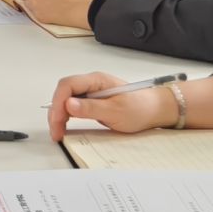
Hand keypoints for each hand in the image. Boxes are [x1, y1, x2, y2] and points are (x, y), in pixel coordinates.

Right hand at [47, 72, 178, 142]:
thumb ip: (90, 108)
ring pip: (67, 99)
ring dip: (59, 114)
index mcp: (96, 80)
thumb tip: (68, 104)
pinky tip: (66, 126)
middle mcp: (91, 83)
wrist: (156, 111)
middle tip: (56, 131)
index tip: (57, 121)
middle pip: (64, 92)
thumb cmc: (140, 109)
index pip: (68, 85)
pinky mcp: (93, 102)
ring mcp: (92, 92)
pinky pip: (74, 105)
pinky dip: (67, 116)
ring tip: (58, 131)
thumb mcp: (115, 111)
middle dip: (56, 111)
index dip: (58, 103)